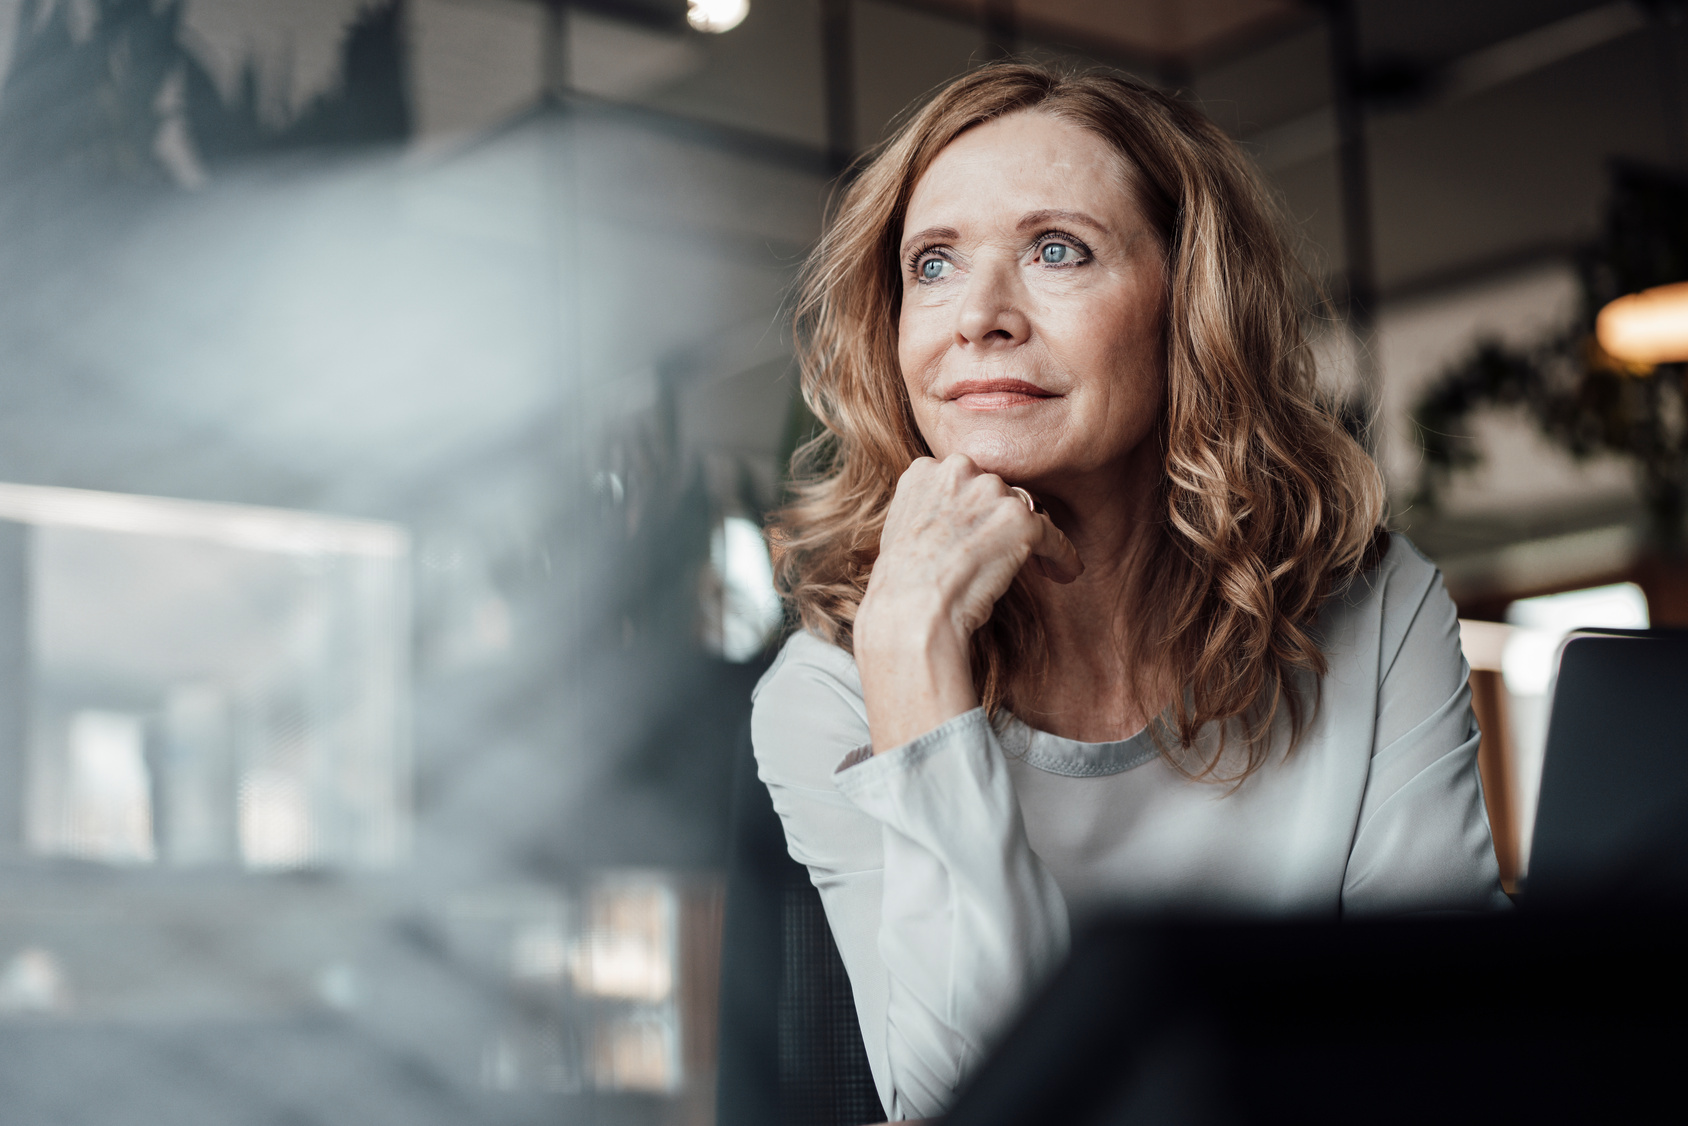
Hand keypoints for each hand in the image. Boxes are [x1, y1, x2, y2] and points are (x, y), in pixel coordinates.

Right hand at [854, 455, 1081, 751]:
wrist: (911, 611)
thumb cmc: (902, 587)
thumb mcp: (903, 531)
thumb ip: (931, 510)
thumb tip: (956, 521)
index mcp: (926, 470)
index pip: (965, 479)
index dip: (976, 508)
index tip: (980, 532)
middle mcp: (958, 470)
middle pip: (998, 490)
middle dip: (1003, 520)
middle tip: (1006, 553)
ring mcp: (991, 492)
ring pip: (1027, 510)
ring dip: (1031, 538)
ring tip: (1039, 567)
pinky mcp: (1021, 520)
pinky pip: (1053, 535)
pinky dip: (1062, 556)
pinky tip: (1065, 572)